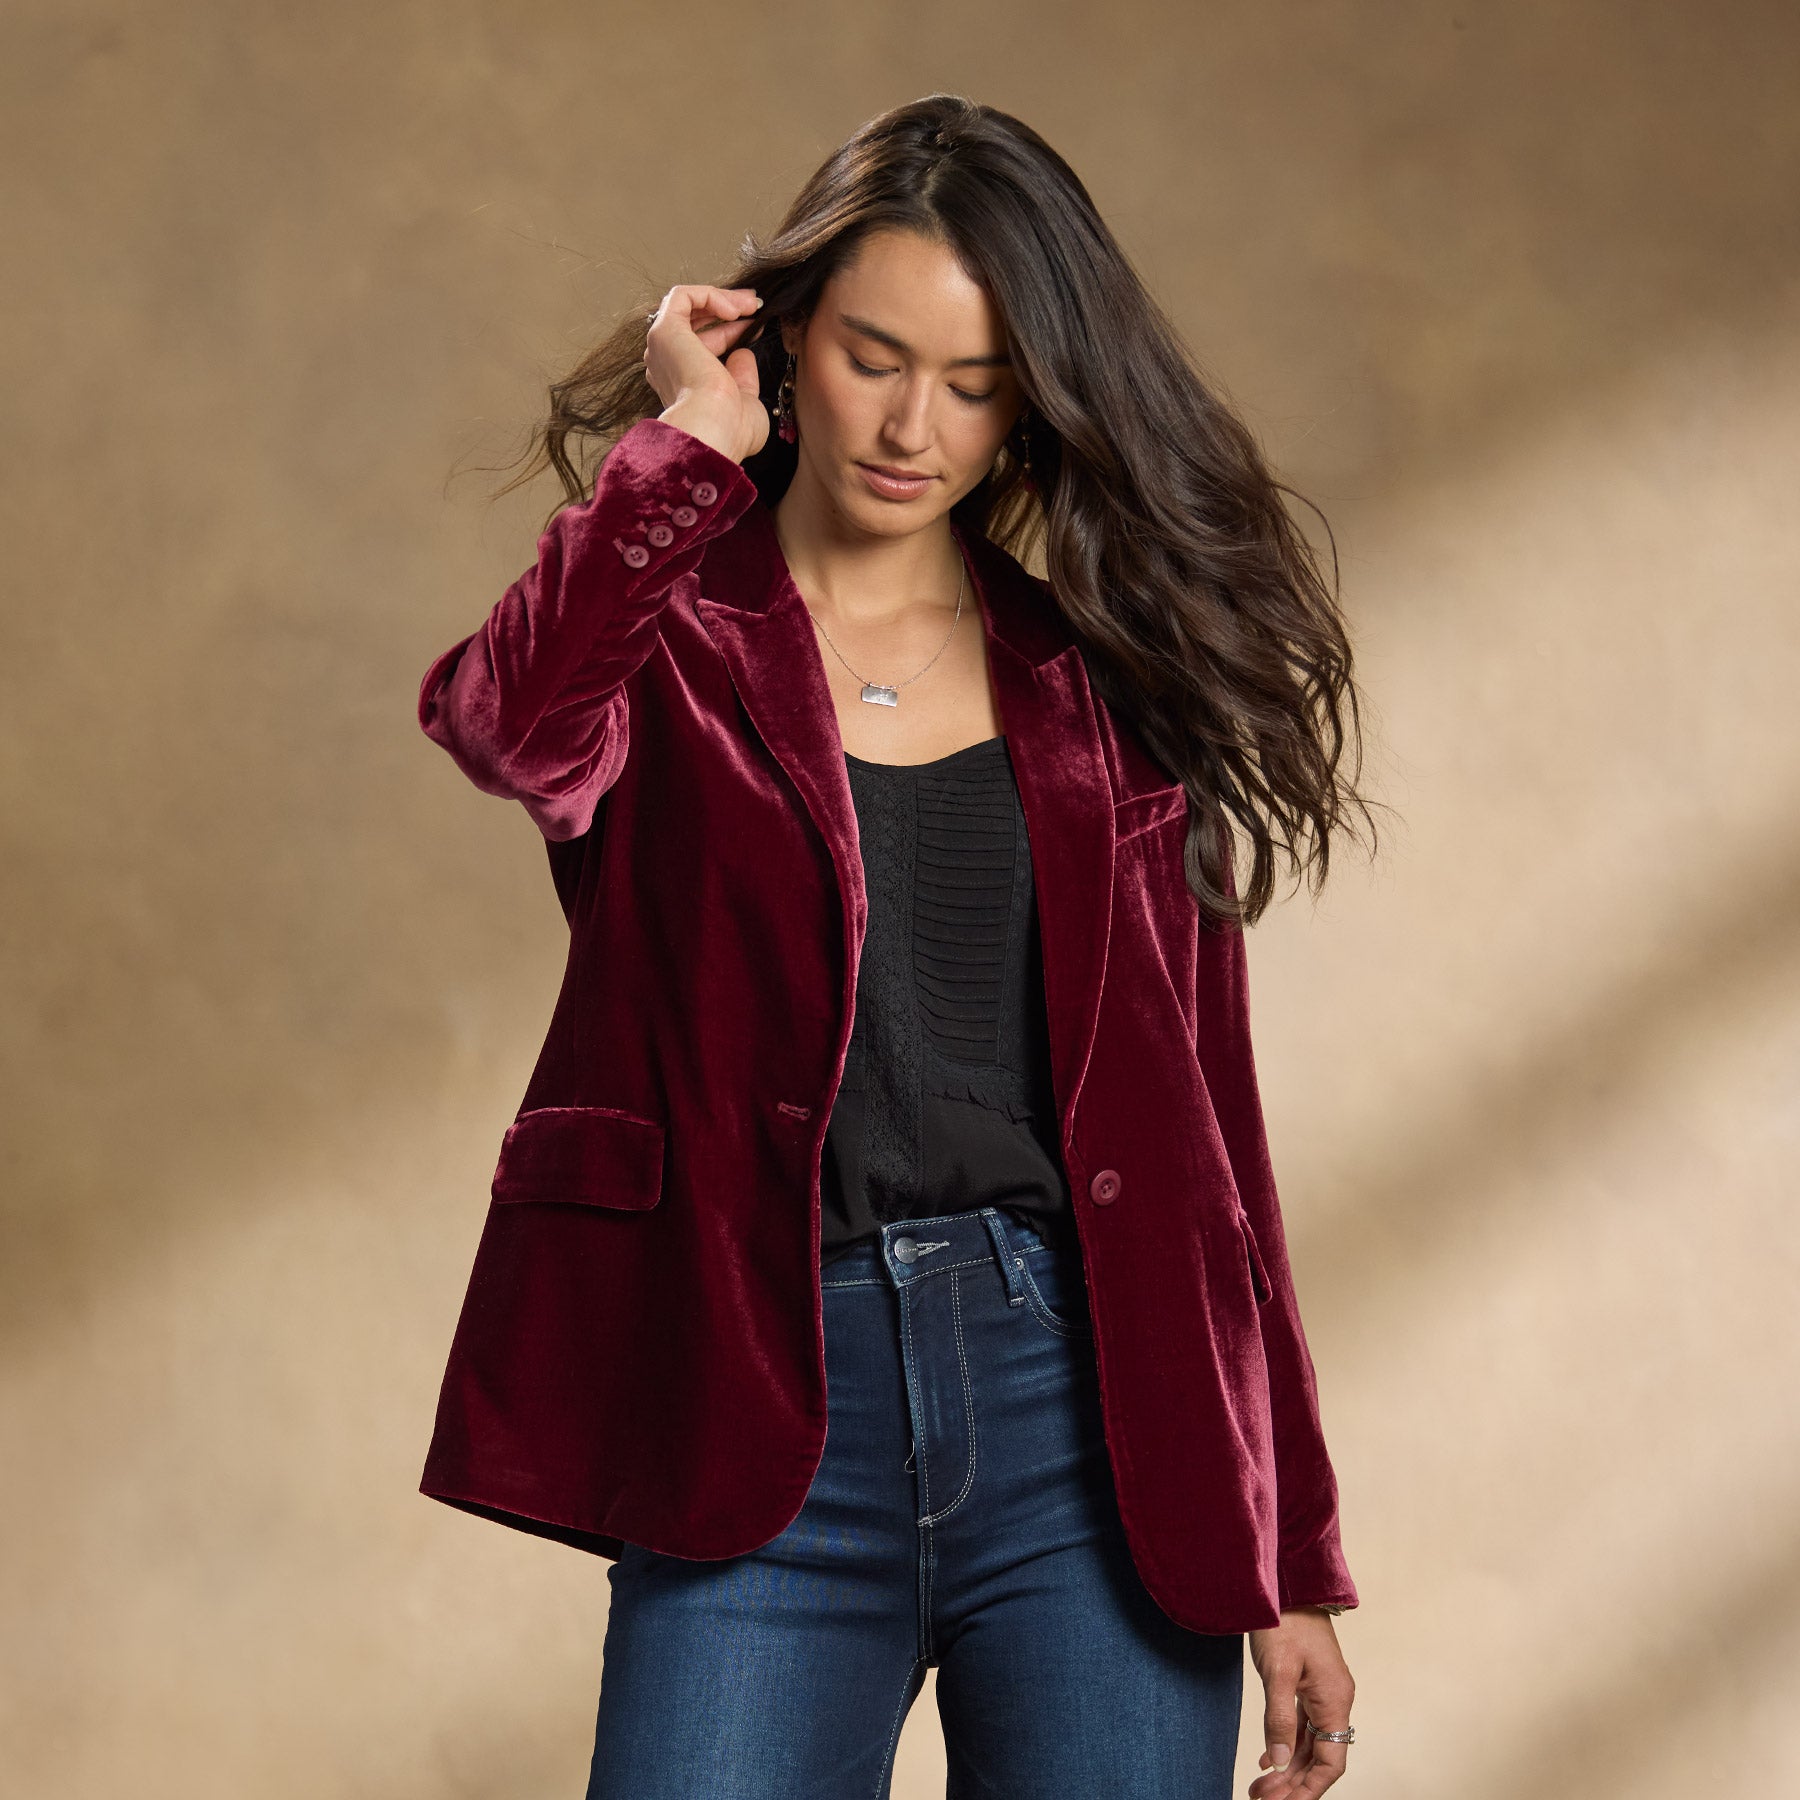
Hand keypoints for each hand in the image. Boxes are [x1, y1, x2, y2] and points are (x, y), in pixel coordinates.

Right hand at [643, 283, 769, 463]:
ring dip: (721, 299)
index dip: (731, 332)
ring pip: (686, 306)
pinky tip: (733, 308)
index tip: (757, 327)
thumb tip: (743, 353)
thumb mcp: (744, 399)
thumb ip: (742, 375)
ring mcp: (662, 347)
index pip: (703, 348)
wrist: (715, 428)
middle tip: (755, 306)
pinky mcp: (664, 330)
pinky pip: (682, 296)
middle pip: (694, 324)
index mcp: (681, 386)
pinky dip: (709, 294)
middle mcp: (666, 366)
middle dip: (727, 310)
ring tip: (750, 303)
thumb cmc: (730, 429)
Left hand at [1247, 1608, 1354, 1796]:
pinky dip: (1287, 1743)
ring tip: (1260, 1787)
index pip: (1331, 1762)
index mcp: (1335, 1699)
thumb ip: (1279, 1718)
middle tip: (1260, 1799)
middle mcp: (1335, 1698)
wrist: (1286, 1580)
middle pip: (1320, 1756)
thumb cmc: (1283, 1620)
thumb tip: (1281, 1762)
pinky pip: (1303, 1723)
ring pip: (1310, 1742)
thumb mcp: (1277, 1670)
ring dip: (1288, 1766)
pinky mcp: (1309, 1681)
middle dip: (1293, 1783)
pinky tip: (1268, 1759)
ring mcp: (1323, 1690)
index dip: (1309, 1789)